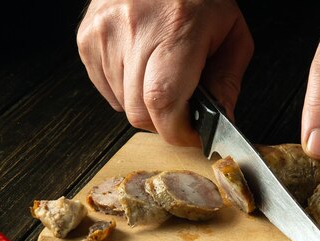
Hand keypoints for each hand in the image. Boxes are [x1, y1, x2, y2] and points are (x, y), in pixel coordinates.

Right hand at [77, 0, 253, 145]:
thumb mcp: (231, 34)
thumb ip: (228, 82)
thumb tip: (220, 120)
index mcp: (176, 28)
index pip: (163, 101)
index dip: (176, 130)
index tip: (191, 134)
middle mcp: (134, 29)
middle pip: (139, 112)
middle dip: (164, 122)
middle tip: (182, 107)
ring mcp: (104, 33)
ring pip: (123, 105)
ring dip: (145, 105)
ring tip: (161, 76)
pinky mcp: (87, 38)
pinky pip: (106, 90)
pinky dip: (126, 91)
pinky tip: (142, 68)